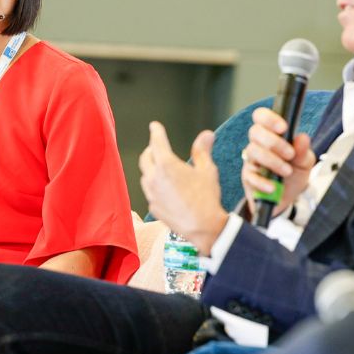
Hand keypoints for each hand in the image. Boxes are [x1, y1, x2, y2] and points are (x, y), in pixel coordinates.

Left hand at [139, 122, 226, 255]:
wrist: (204, 227)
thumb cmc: (207, 197)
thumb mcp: (207, 170)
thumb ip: (202, 150)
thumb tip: (207, 134)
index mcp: (167, 164)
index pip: (157, 141)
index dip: (156, 131)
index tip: (155, 126)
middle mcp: (154, 177)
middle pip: (145, 157)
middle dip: (151, 150)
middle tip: (158, 147)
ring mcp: (151, 193)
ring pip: (146, 175)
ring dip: (152, 169)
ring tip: (162, 169)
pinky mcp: (153, 207)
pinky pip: (150, 191)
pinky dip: (155, 186)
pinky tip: (166, 189)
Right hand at [240, 107, 315, 216]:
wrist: (286, 198)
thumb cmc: (293, 174)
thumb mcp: (304, 163)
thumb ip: (303, 151)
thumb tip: (303, 137)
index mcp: (271, 134)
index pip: (261, 116)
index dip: (269, 118)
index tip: (283, 128)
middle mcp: (258, 144)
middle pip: (255, 132)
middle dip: (274, 142)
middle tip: (290, 154)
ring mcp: (251, 160)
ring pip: (253, 151)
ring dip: (272, 161)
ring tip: (287, 171)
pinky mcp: (248, 178)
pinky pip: (250, 175)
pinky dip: (263, 181)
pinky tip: (273, 186)